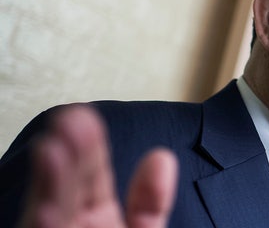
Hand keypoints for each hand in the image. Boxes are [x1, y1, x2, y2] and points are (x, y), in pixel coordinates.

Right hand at [20, 104, 177, 227]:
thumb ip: (150, 202)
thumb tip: (162, 157)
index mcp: (96, 219)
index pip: (90, 177)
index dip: (88, 148)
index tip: (83, 115)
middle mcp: (72, 224)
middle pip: (66, 188)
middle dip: (69, 155)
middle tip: (72, 118)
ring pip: (51, 211)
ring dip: (51, 182)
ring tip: (52, 150)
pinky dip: (44, 224)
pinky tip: (46, 208)